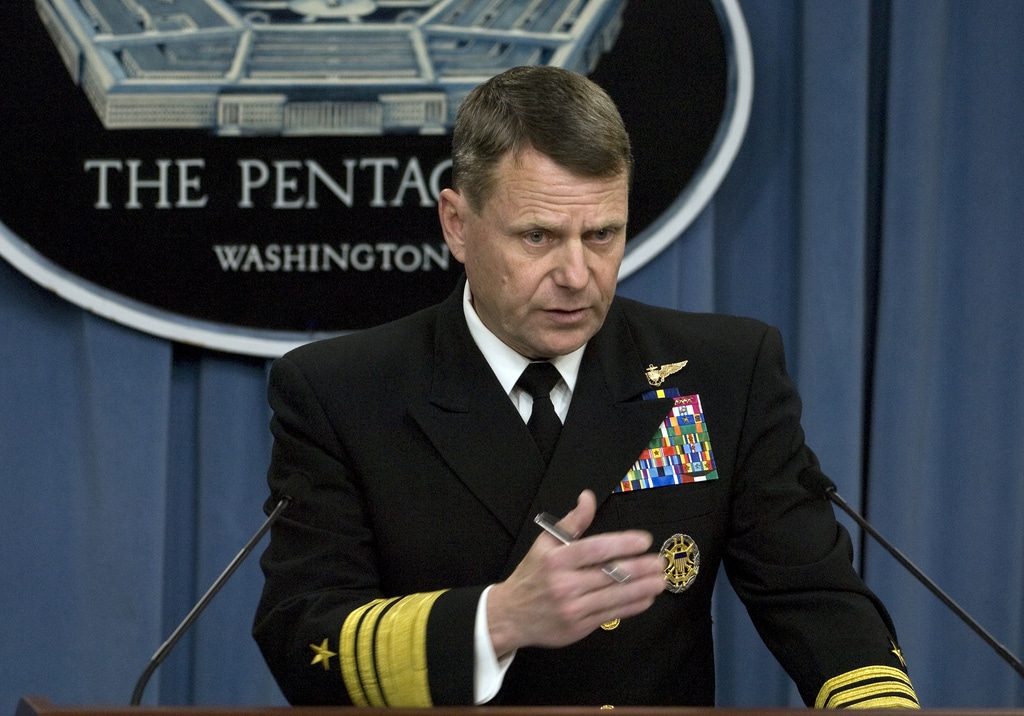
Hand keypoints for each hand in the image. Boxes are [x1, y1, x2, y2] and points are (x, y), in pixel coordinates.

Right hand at [486, 490, 665, 656]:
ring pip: (615, 596)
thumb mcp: (544, 543)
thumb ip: (571, 521)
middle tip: (659, 562)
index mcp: (556, 560)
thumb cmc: (532, 576)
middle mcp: (564, 584)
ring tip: (660, 580)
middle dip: (640, 567)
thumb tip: (588, 497)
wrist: (511, 616)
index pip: (595, 549)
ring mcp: (573, 608)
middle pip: (610, 574)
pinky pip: (611, 614)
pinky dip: (632, 606)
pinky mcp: (579, 627)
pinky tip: (645, 598)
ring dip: (642, 588)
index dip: (622, 543)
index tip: (644, 540)